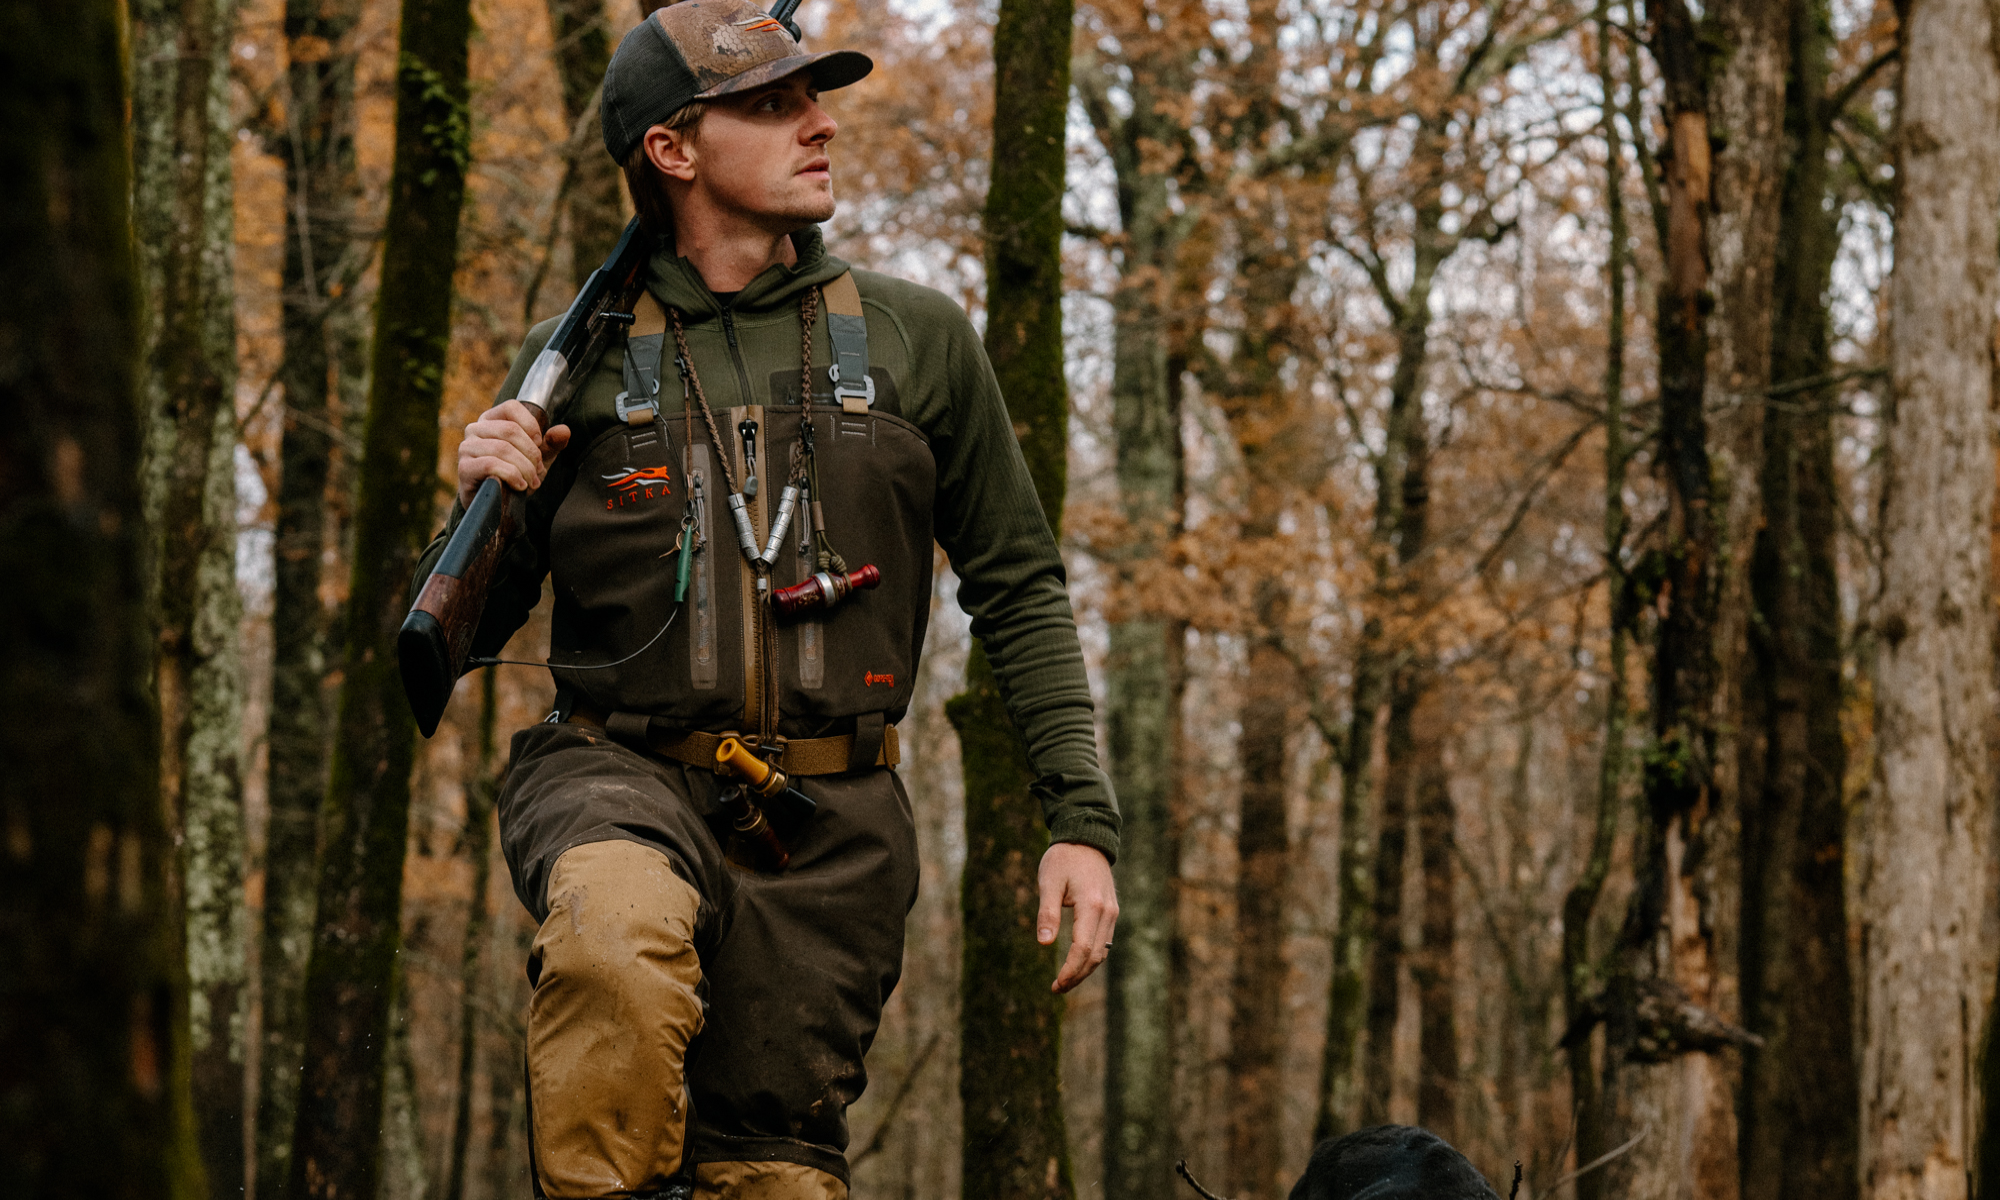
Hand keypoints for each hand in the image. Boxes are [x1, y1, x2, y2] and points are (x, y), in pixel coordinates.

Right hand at [456, 398, 570, 506]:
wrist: (495, 504)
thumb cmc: (514, 475)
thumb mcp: (537, 458)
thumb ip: (551, 444)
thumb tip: (564, 430)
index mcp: (492, 420)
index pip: (512, 407)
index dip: (531, 425)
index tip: (540, 444)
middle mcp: (475, 429)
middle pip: (510, 430)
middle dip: (531, 453)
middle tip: (539, 471)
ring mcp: (467, 447)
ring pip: (502, 448)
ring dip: (524, 468)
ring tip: (532, 481)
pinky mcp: (465, 468)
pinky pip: (490, 465)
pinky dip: (511, 475)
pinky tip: (520, 486)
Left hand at [1037, 842, 1118, 994]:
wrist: (1086, 838)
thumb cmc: (1063, 859)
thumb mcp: (1049, 882)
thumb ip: (1047, 913)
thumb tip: (1044, 944)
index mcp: (1091, 905)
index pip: (1082, 948)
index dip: (1070, 970)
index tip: (1055, 984)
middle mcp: (1107, 912)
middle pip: (1095, 955)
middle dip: (1077, 975)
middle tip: (1057, 988)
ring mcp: (1112, 912)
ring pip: (1103, 951)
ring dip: (1085, 969)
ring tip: (1065, 981)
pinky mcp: (1111, 911)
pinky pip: (1104, 941)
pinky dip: (1092, 956)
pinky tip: (1076, 963)